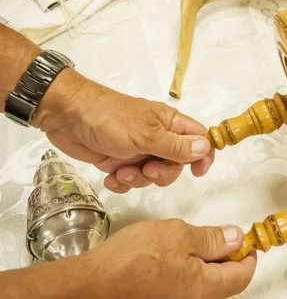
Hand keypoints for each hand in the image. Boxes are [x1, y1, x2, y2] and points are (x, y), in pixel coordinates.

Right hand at [0, 220, 256, 298]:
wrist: (93, 284)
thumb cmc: (131, 260)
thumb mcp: (178, 235)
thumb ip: (211, 238)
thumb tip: (236, 238)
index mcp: (204, 287)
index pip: (242, 276)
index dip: (249, 256)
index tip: (250, 242)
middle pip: (225, 283)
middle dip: (228, 260)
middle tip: (223, 239)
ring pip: (204, 285)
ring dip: (206, 265)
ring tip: (194, 244)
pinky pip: (185, 289)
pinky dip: (189, 272)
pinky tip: (174, 257)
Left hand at [31, 68, 214, 192]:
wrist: (66, 117)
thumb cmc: (109, 118)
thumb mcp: (146, 135)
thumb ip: (176, 146)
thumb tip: (206, 148)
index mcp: (169, 123)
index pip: (199, 138)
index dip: (203, 155)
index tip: (197, 172)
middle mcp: (158, 137)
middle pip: (177, 164)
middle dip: (162, 173)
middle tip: (147, 169)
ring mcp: (139, 150)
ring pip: (154, 175)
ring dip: (139, 179)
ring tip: (121, 172)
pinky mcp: (120, 161)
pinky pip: (132, 179)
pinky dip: (123, 182)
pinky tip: (111, 178)